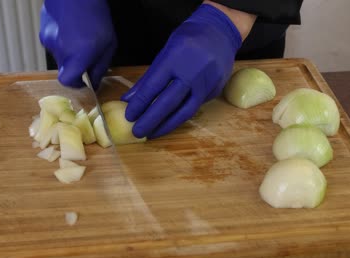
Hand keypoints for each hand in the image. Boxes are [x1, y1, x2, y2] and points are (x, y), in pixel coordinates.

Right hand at [39, 0, 116, 87]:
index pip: (67, 81)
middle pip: (64, 68)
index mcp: (77, 56)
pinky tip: (70, 28)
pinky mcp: (42, 29)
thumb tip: (95, 82)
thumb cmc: (96, 15)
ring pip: (59, 54)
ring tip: (79, 36)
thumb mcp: (108, 45)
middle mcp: (59, 50)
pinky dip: (61, 40)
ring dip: (68, 51)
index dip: (76, 84)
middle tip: (87, 54)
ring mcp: (47, 39)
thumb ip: (100, 67)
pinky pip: (53, 41)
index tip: (84, 81)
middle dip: (75, 66)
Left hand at [121, 4, 244, 138]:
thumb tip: (129, 100)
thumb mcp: (165, 52)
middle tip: (137, 132)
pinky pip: (196, 107)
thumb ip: (148, 78)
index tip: (129, 116)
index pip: (153, 87)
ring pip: (185, 111)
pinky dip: (180, 116)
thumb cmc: (188, 39)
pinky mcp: (215, 90)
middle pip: (168, 103)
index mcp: (174, 59)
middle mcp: (192, 72)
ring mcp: (206, 83)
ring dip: (166, 125)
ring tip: (152, 134)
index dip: (140, 104)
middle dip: (151, 120)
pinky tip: (169, 122)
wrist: (221, 31)